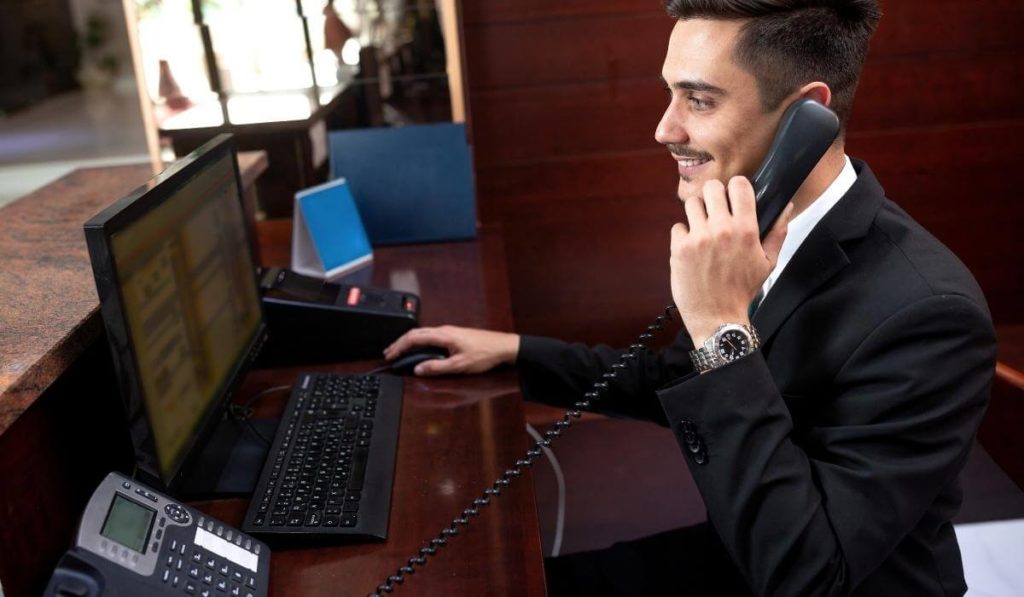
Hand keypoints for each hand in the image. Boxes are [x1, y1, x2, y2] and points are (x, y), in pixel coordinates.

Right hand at [382, 325, 519, 375]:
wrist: (504, 347)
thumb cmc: (485, 355)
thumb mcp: (459, 365)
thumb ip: (437, 367)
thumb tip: (418, 369)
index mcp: (443, 335)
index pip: (414, 338)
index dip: (399, 346)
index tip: (390, 355)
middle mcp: (444, 330)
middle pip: (416, 333)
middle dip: (399, 343)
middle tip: (388, 353)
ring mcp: (449, 331)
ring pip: (423, 333)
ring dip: (409, 341)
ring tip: (399, 350)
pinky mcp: (454, 335)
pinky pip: (430, 335)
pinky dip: (419, 341)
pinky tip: (419, 348)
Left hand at [670, 177, 792, 345]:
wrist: (717, 317)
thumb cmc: (742, 291)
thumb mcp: (768, 263)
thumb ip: (778, 232)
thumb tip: (786, 207)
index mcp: (745, 230)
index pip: (738, 185)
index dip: (736, 187)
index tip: (734, 196)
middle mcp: (721, 229)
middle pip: (712, 188)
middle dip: (714, 196)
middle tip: (716, 210)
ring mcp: (697, 238)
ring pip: (691, 204)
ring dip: (697, 213)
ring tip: (702, 228)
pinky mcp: (679, 249)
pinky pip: (677, 226)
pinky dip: (683, 235)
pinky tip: (692, 248)